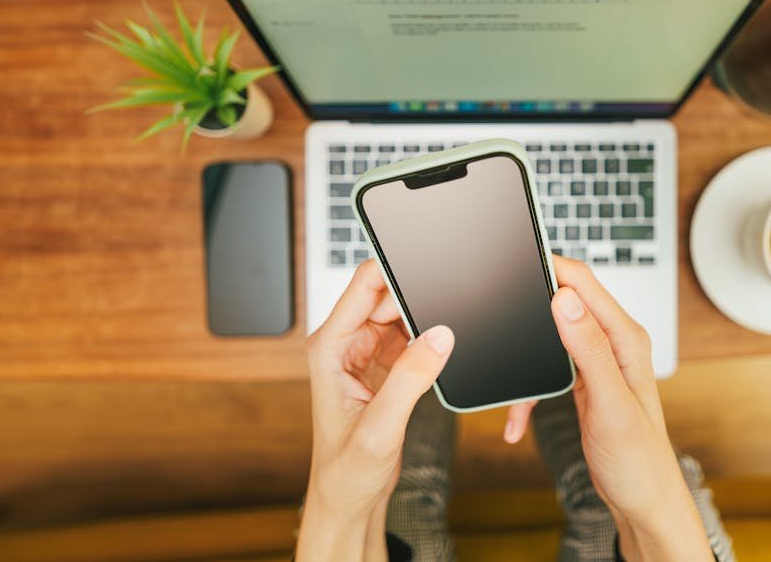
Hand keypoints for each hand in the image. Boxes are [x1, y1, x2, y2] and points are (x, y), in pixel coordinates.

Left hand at [296, 259, 454, 560]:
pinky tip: (434, 358)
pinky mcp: (384, 364)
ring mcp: (364, 352)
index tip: (429, 274)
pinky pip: (410, 334)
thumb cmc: (347, 470)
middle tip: (440, 322)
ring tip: (434, 348)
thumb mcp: (381, 427)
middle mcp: (344, 343)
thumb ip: (411, 379)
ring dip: (422, 320)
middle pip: (385, 293)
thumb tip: (439, 336)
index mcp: (330, 347)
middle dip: (416, 300)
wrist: (349, 498)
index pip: (364, 285)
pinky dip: (426, 339)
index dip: (395, 272)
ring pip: (400, 312)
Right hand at [514, 256, 713, 560]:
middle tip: (499, 317)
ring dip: (526, 356)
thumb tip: (565, 300)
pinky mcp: (585, 380)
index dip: (550, 265)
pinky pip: (547, 371)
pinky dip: (528, 394)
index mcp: (625, 339)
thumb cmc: (638, 460)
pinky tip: (516, 422)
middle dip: (530, 306)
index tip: (515, 264)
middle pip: (565, 301)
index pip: (583, 283)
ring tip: (508, 379)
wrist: (643, 501)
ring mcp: (598, 361)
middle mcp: (613, 343)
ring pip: (551, 336)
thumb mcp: (610, 405)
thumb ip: (589, 350)